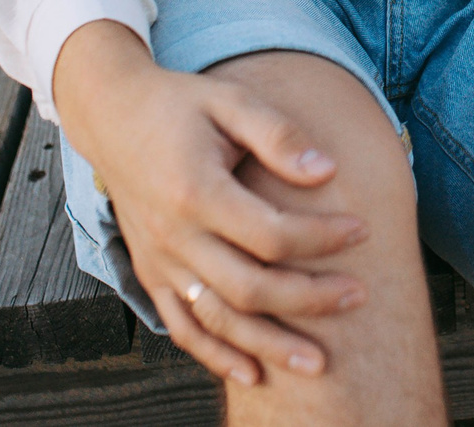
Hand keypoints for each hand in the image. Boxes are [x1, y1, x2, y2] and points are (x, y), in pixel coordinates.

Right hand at [53, 21, 369, 386]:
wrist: (112, 115)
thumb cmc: (180, 104)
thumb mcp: (231, 100)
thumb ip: (279, 135)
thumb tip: (329, 171)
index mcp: (196, 190)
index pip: (270, 233)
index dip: (321, 238)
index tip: (361, 229)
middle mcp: (174, 235)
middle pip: (249, 287)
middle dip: (309, 299)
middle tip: (359, 296)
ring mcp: (160, 260)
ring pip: (218, 319)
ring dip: (269, 345)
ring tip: (318, 363)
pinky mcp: (150, 273)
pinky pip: (182, 326)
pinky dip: (216, 355)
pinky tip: (252, 373)